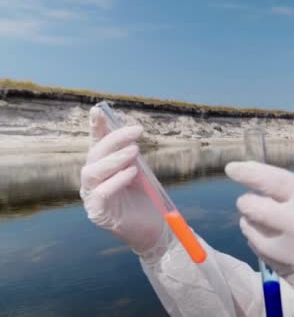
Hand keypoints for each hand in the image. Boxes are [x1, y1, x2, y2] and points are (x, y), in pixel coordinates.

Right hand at [80, 107, 165, 257]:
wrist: (155, 229)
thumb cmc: (146, 199)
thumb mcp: (139, 172)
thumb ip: (131, 156)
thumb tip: (129, 136)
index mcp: (102, 168)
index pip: (96, 144)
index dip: (96, 127)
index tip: (98, 111)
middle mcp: (92, 181)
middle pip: (94, 154)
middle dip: (114, 139)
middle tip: (136, 131)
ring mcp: (92, 197)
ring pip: (92, 172)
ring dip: (114, 158)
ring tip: (134, 151)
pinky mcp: (98, 213)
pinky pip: (101, 193)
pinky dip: (116, 181)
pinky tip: (132, 173)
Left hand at [225, 161, 293, 311]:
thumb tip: (267, 191)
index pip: (275, 181)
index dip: (250, 173)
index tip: (233, 169)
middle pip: (255, 208)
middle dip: (248, 203)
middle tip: (252, 202)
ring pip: (254, 236)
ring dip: (252, 226)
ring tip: (262, 223)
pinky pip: (266, 259)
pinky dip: (264, 247)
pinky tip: (274, 244)